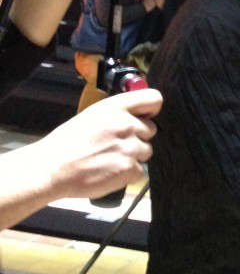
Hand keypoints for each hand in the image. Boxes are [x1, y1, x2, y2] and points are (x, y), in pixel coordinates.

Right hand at [40, 88, 162, 199]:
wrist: (53, 168)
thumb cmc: (67, 142)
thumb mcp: (93, 115)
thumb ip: (118, 113)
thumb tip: (137, 115)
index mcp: (117, 107)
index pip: (154, 99)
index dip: (151, 110)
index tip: (143, 117)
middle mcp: (127, 124)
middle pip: (151, 129)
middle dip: (138, 137)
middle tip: (116, 144)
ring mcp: (130, 147)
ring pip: (146, 151)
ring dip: (133, 156)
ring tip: (110, 159)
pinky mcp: (130, 169)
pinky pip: (140, 171)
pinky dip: (128, 174)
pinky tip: (110, 172)